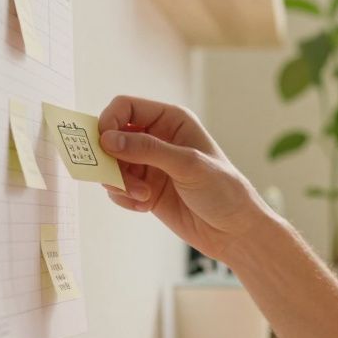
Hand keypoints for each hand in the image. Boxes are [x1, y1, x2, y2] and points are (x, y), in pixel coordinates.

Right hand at [98, 95, 269, 263]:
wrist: (234, 230)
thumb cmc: (223, 190)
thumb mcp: (188, 165)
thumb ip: (148, 150)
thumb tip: (107, 139)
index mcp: (171, 120)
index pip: (125, 107)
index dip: (108, 121)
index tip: (103, 145)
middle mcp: (157, 138)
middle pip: (111, 136)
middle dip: (110, 158)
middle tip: (118, 178)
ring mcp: (150, 165)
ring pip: (111, 164)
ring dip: (119, 181)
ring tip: (143, 196)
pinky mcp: (145, 189)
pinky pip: (117, 187)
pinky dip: (124, 197)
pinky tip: (144, 206)